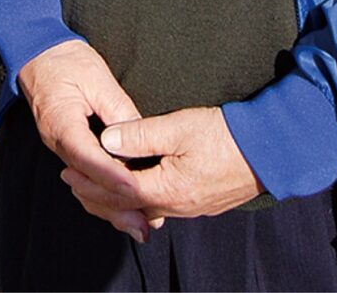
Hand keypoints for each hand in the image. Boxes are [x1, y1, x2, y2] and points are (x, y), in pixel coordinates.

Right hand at [18, 40, 162, 242]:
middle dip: (116, 204)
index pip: (88, 157)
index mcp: (61, 122)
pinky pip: (85, 175)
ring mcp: (60, 147)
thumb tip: (141, 137)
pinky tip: (125, 203)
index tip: (136, 189)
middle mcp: (57, 142)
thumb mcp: (97, 77)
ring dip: (112, 205)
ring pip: (86, 185)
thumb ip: (118, 109)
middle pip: (87, 181)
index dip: (112, 176)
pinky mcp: (68, 147)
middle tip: (145, 223)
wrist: (38, 54)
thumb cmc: (65, 60)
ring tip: (141, 223)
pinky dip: (104, 192)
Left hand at [61, 106, 263, 220]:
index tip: (68, 170)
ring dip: (116, 200)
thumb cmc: (224, 136)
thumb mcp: (178, 127)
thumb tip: (107, 141)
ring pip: (143, 209)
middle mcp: (176, 206)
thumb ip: (140, 135)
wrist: (268, 151)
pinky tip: (132, 191)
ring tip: (94, 188)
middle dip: (96, 195)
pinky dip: (137, 201)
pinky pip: (159, 207)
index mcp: (167, 189)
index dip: (90, 181)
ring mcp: (190, 207)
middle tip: (71, 183)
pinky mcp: (200, 202)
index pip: (117, 190)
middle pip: (127, 207)